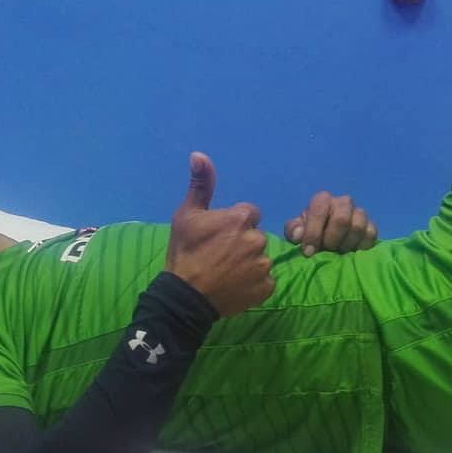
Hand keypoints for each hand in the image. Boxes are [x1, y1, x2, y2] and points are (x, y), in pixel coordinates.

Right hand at [165, 153, 273, 316]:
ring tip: (227, 272)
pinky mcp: (267, 287)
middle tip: (221, 256)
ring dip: (249, 263)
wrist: (184, 297)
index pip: (249, 214)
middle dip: (242, 243)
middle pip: (256, 235)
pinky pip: (265, 280)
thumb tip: (199, 154)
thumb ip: (200, 185)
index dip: (234, 225)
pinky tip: (236, 285)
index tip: (219, 237)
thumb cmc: (184, 253)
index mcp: (241, 218)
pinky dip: (254, 282)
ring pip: (261, 258)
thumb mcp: (186, 215)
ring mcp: (264, 265)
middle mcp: (257, 239)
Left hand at [285, 191, 378, 256]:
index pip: (319, 209)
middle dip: (331, 240)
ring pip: (357, 227)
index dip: (313, 232)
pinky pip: (371, 234)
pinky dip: (360, 246)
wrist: (327, 240)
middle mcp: (343, 202)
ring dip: (346, 245)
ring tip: (338, 252)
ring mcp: (359, 213)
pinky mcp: (371, 226)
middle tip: (326, 250)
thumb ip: (293, 230)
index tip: (308, 251)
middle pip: (342, 219)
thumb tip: (299, 235)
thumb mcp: (296, 232)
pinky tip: (351, 252)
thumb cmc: (309, 233)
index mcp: (323, 200)